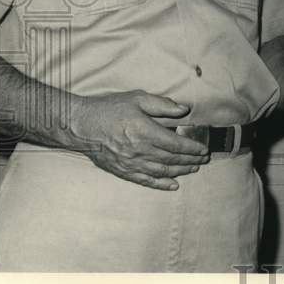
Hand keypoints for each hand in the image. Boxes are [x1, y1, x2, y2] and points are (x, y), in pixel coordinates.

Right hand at [67, 92, 209, 190]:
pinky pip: (144, 180)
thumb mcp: (137, 98)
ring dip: (180, 171)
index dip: (193, 148)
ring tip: (193, 168)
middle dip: (191, 160)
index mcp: (144, 131)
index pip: (176, 144)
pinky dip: (161, 184)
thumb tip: (183, 110)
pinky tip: (173, 185)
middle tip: (204, 159)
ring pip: (161, 171)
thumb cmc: (109, 109)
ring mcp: (129, 163)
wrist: (79, 125)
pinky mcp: (121, 171)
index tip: (204, 148)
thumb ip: (162, 105)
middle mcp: (139, 150)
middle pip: (171, 159)